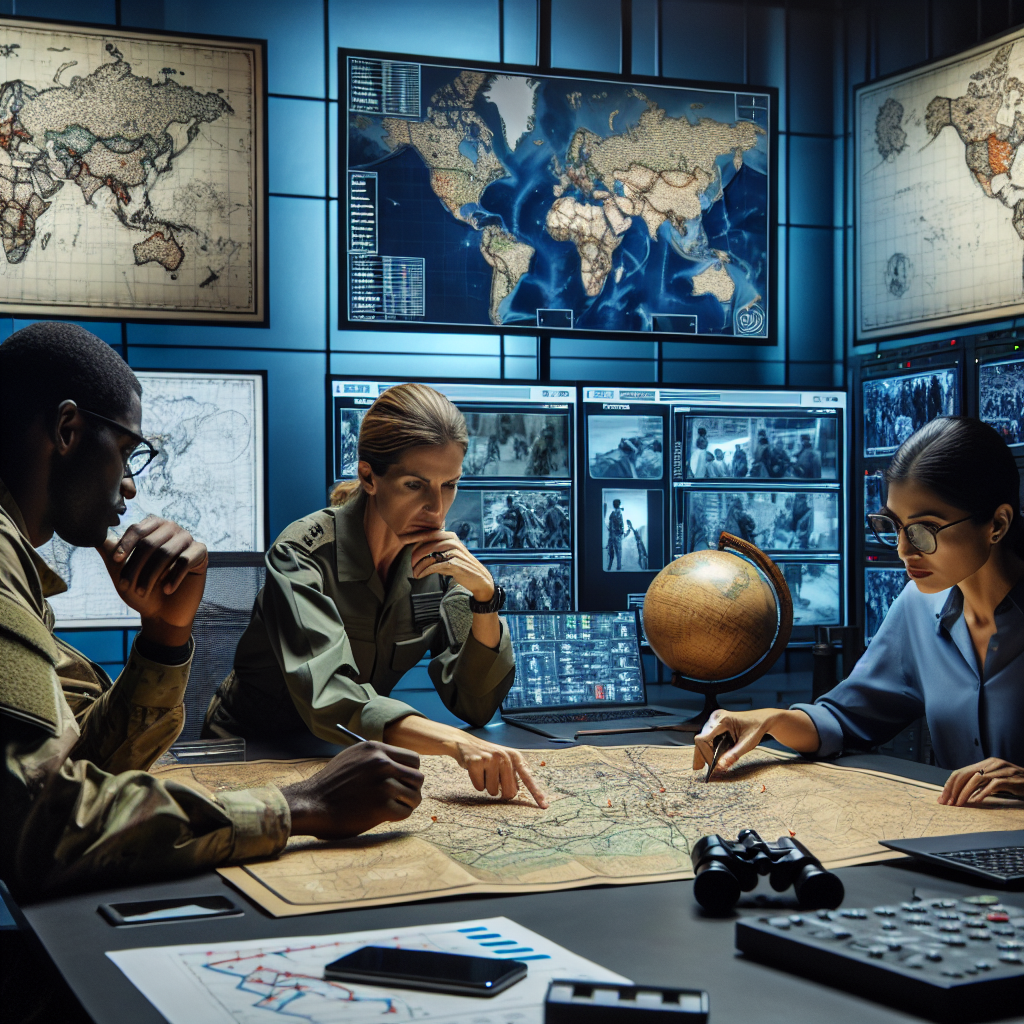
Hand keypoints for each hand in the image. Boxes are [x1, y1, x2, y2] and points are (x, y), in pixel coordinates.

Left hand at [97, 516, 207, 645]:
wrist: (161, 614)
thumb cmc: (141, 589)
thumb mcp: (119, 569)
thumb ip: (108, 549)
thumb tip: (89, 531)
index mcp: (152, 527)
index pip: (138, 530)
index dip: (125, 545)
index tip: (115, 561)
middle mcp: (171, 529)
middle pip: (151, 543)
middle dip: (135, 567)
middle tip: (125, 586)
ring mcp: (187, 540)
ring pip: (166, 552)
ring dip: (151, 575)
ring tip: (142, 591)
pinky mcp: (200, 554)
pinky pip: (185, 560)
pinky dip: (174, 577)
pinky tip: (166, 590)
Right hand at [281, 741, 423, 838]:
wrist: (311, 804)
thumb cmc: (331, 784)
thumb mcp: (353, 758)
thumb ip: (376, 758)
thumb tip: (403, 765)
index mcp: (375, 748)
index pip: (413, 759)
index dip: (410, 773)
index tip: (403, 783)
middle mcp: (382, 762)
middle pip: (418, 777)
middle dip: (412, 789)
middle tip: (402, 798)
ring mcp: (383, 784)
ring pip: (415, 795)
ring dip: (407, 804)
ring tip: (394, 808)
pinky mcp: (382, 806)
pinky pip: (405, 812)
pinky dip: (398, 816)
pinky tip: (385, 816)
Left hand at [406, 528, 494, 601]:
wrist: (478, 578)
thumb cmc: (461, 566)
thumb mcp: (449, 555)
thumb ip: (436, 552)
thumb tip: (416, 552)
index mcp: (450, 536)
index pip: (428, 534)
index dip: (415, 539)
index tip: (404, 544)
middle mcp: (452, 541)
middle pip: (427, 544)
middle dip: (416, 554)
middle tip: (411, 564)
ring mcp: (454, 552)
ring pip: (430, 555)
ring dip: (419, 565)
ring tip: (414, 572)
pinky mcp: (454, 563)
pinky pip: (435, 565)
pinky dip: (425, 571)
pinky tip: (420, 575)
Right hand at [447, 734, 548, 807]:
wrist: (466, 743)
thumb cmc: (488, 757)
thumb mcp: (504, 761)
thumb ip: (512, 775)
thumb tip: (514, 793)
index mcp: (515, 756)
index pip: (528, 778)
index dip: (536, 793)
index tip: (545, 806)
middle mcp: (504, 756)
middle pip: (510, 792)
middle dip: (502, 791)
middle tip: (494, 778)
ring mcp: (490, 758)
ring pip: (493, 791)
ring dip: (487, 786)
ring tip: (484, 771)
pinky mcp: (476, 762)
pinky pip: (479, 787)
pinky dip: (477, 783)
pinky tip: (475, 771)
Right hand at [693, 709, 773, 774]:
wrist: (762, 719)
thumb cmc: (756, 728)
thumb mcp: (747, 744)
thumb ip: (734, 755)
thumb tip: (721, 766)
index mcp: (722, 720)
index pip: (703, 739)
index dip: (705, 754)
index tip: (712, 765)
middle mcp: (716, 718)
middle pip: (700, 739)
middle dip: (703, 755)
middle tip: (709, 769)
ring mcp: (714, 719)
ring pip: (701, 738)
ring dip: (703, 752)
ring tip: (708, 764)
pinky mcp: (715, 723)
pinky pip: (706, 736)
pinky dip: (707, 747)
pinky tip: (710, 756)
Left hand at [938, 758, 1023, 805]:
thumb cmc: (1013, 783)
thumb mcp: (994, 782)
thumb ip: (980, 785)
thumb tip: (963, 794)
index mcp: (985, 763)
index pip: (960, 772)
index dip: (949, 786)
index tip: (943, 798)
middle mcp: (991, 763)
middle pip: (965, 775)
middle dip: (953, 790)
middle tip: (947, 803)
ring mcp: (1000, 770)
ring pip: (976, 779)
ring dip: (965, 793)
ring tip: (959, 804)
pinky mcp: (1009, 778)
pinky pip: (993, 785)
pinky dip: (983, 793)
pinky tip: (976, 801)